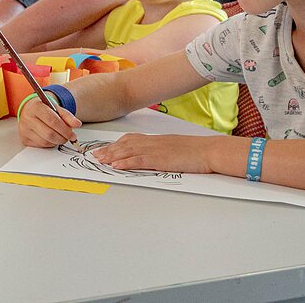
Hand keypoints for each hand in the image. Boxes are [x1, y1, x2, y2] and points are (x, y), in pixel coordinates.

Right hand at [17, 98, 81, 147]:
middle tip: (69, 138)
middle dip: (62, 138)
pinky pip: (41, 145)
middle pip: (49, 133)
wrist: (30, 110)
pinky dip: (49, 144)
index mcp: (36, 107)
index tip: (73, 135)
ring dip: (56, 142)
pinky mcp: (24, 139)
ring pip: (45, 142)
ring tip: (60, 137)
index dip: (65, 129)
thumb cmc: (44, 109)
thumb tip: (77, 124)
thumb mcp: (56, 108)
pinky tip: (51, 138)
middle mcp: (27, 118)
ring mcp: (24, 129)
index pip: (53, 121)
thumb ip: (67, 116)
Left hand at [92, 133, 216, 173]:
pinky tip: (116, 165)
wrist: (209, 150)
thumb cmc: (196, 151)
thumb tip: (154, 157)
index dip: (115, 145)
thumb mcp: (175, 148)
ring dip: (112, 156)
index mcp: (156, 140)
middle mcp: (152, 142)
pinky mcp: (160, 159)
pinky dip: (125, 162)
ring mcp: (155, 150)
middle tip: (95, 156)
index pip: (130, 140)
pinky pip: (138, 160)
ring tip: (100, 161)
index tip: (105, 149)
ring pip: (128, 151)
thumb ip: (162, 150)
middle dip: (109, 150)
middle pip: (125, 145)